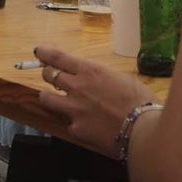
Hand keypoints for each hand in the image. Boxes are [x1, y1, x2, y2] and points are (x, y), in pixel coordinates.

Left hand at [35, 44, 156, 158]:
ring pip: (47, 99)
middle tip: (51, 76)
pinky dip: (74, 123)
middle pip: (49, 75)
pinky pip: (68, 123)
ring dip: (49, 97)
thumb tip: (99, 80)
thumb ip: (104, 78)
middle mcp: (77, 87)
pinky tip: (84, 126)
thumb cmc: (141, 101)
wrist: (142, 130)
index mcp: (90, 71)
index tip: (39, 51)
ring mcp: (73, 109)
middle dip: (48, 74)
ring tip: (54, 99)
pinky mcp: (76, 129)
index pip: (58, 57)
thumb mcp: (123, 79)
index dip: (45, 53)